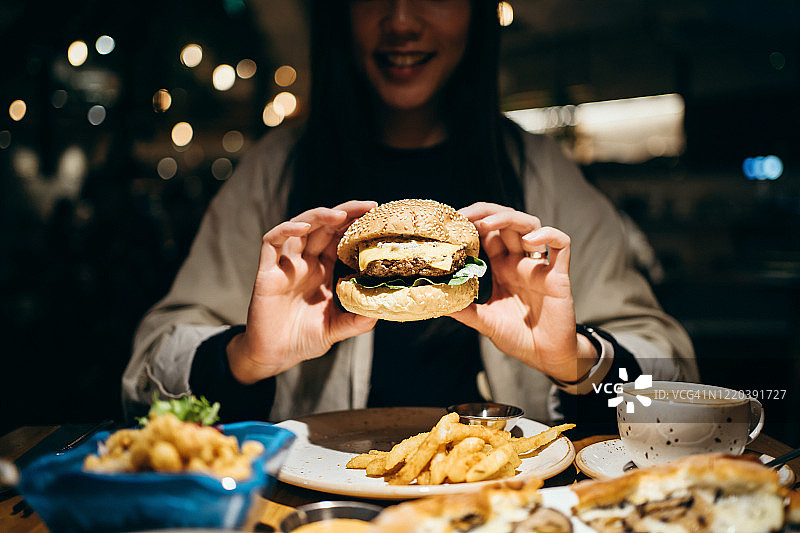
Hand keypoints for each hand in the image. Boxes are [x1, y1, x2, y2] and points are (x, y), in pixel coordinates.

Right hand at [227, 200, 377, 383]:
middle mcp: (304, 263)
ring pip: (300, 227)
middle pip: (324, 227)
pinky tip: (303, 228)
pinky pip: (271, 242)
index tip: (377, 217)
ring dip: (319, 217)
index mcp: (322, 271)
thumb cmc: (302, 340)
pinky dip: (286, 230)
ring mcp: (285, 265)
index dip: (355, 225)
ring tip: (340, 215)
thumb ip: (356, 321)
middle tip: (368, 207)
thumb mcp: (336, 329)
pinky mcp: (267, 273)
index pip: (339, 239)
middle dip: (345, 213)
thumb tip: (381, 311)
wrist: (273, 356)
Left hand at [450, 202, 597, 381]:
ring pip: (530, 225)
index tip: (452, 224)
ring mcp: (539, 266)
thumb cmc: (518, 338)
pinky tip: (530, 241)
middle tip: (465, 216)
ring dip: (509, 219)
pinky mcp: (558, 275)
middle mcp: (519, 262)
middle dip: (486, 213)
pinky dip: (548, 235)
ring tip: (488, 224)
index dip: (472, 225)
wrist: (546, 357)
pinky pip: (561, 245)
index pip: (487, 235)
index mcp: (502, 269)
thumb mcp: (484, 322)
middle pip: (506, 223)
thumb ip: (463, 309)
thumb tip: (434, 300)